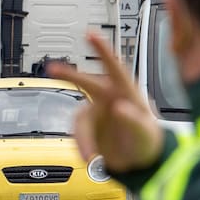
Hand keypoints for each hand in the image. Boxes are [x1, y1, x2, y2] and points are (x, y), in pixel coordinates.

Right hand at [45, 32, 163, 173]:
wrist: (141, 164)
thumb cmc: (148, 143)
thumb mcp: (146, 133)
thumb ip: (134, 120)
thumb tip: (119, 108)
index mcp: (126, 93)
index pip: (114, 67)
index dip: (102, 50)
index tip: (91, 35)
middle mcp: (109, 100)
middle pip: (86, 83)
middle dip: (69, 75)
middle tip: (51, 68)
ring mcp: (97, 113)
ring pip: (79, 118)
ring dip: (82, 138)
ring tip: (90, 156)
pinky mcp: (88, 128)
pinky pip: (78, 134)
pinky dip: (82, 145)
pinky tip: (90, 156)